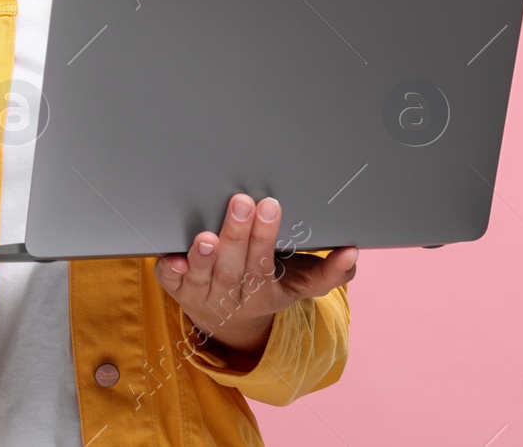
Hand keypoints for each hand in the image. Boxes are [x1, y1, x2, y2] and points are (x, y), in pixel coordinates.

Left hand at [153, 194, 357, 365]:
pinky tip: (172, 255)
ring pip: (202, 277)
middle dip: (237, 235)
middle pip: (233, 268)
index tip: (271, 205)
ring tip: (207, 235)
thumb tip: (352, 253)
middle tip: (240, 202)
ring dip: (204, 256)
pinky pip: (170, 282)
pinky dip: (171, 269)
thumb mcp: (302, 284)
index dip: (266, 237)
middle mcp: (230, 296)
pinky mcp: (176, 288)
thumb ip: (330, 272)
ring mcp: (200, 294)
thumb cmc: (270, 287)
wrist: (230, 321)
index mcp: (263, 293)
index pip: (264, 265)